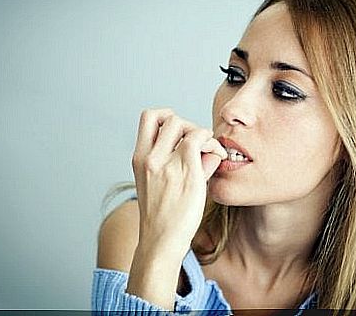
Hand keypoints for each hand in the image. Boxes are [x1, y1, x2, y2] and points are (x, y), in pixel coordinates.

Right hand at [131, 108, 226, 255]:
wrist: (161, 240)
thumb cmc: (164, 214)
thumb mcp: (156, 182)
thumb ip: (173, 159)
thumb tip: (203, 143)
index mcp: (139, 158)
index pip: (148, 117)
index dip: (167, 117)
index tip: (179, 133)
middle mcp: (150, 157)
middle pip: (169, 116)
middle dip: (187, 125)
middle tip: (196, 145)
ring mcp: (167, 163)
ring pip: (186, 125)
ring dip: (201, 134)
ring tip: (207, 153)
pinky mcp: (186, 171)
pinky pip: (201, 139)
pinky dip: (212, 143)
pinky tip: (216, 157)